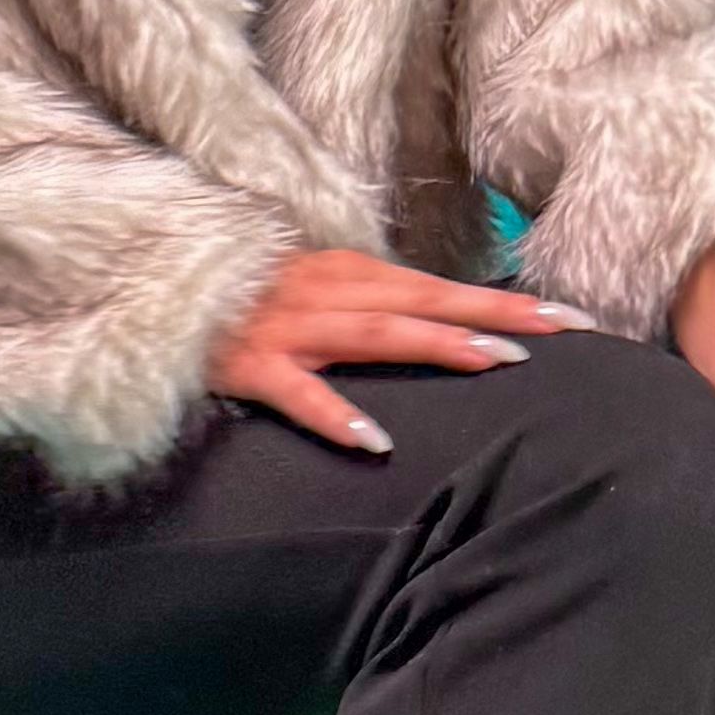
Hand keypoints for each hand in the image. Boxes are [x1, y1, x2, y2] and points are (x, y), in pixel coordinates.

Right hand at [207, 246, 586, 457]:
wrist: (144, 290)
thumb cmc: (229, 302)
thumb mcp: (303, 295)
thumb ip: (359, 308)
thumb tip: (429, 330)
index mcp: (342, 273)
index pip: (437, 286)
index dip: (502, 297)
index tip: (570, 315)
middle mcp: (322, 290)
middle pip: (423, 300)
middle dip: (495, 311)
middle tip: (564, 330)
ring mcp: (284, 326)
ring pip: (373, 333)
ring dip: (433, 343)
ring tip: (492, 361)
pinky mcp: (246, 365)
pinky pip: (295, 392)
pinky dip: (333, 413)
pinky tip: (372, 441)